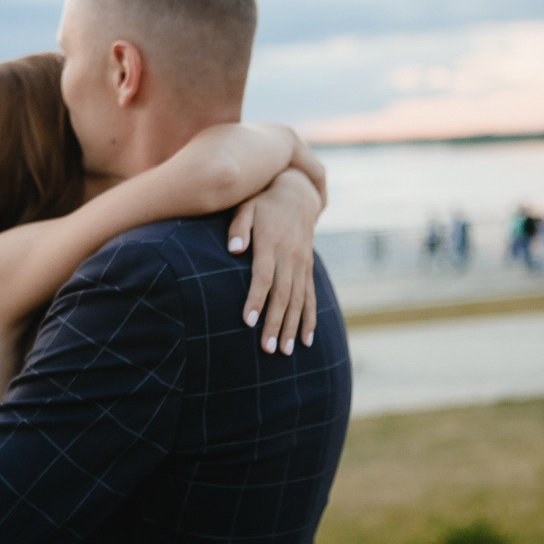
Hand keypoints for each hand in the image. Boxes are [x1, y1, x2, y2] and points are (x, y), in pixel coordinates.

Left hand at [227, 168, 321, 354]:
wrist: (297, 192)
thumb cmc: (262, 201)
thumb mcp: (246, 206)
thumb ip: (238, 227)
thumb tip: (233, 249)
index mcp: (271, 243)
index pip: (263, 276)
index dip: (256, 299)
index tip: (248, 321)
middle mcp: (290, 256)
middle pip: (282, 295)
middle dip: (276, 323)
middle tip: (268, 349)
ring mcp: (302, 263)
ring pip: (298, 300)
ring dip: (293, 327)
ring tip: (287, 352)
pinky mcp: (308, 267)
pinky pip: (311, 296)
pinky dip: (309, 318)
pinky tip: (307, 340)